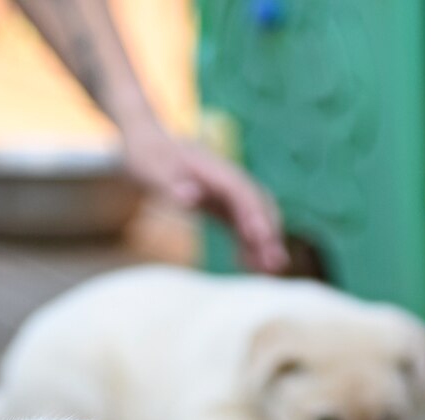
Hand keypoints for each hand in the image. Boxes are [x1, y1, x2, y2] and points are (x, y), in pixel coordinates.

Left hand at [121, 124, 287, 272]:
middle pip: (257, 204)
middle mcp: (226, 178)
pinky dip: (247, 243)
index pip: (240, 191)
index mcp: (212, 168)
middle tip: (277, 264)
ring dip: (265, 241)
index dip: (253, 213)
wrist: (147, 143)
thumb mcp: (152, 170)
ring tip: (271, 271)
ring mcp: (226, 190)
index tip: (261, 237)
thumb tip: (189, 197)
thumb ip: (172, 184)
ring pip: (255, 215)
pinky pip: (240, 223)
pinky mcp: (221, 202)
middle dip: (269, 232)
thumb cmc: (147, 157)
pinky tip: (247, 265)